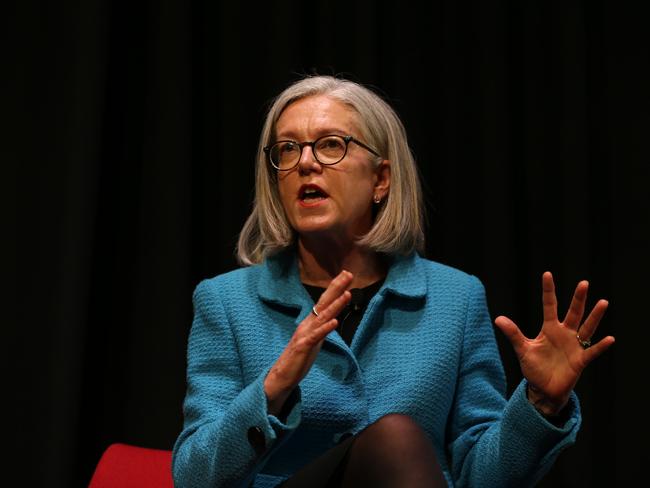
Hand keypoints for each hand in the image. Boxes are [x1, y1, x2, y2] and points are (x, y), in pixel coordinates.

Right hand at [264, 270, 352, 415]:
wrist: (282, 376)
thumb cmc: (299, 358)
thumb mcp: (315, 339)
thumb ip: (322, 327)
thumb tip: (332, 318)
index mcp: (311, 322)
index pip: (325, 301)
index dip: (335, 288)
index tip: (346, 274)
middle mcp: (307, 324)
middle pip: (324, 302)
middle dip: (337, 288)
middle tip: (348, 274)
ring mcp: (305, 334)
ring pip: (323, 317)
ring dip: (335, 305)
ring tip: (347, 294)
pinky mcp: (303, 346)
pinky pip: (316, 336)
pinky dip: (326, 328)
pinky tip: (335, 321)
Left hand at [494, 272, 614, 415]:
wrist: (544, 389)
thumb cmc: (534, 367)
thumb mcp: (523, 349)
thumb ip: (513, 334)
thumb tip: (498, 319)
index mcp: (549, 329)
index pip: (549, 305)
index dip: (548, 291)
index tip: (547, 274)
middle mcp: (564, 334)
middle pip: (573, 313)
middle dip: (578, 299)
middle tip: (584, 283)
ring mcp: (574, 346)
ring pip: (586, 328)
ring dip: (594, 317)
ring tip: (602, 303)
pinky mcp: (580, 361)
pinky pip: (592, 352)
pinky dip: (600, 346)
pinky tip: (609, 339)